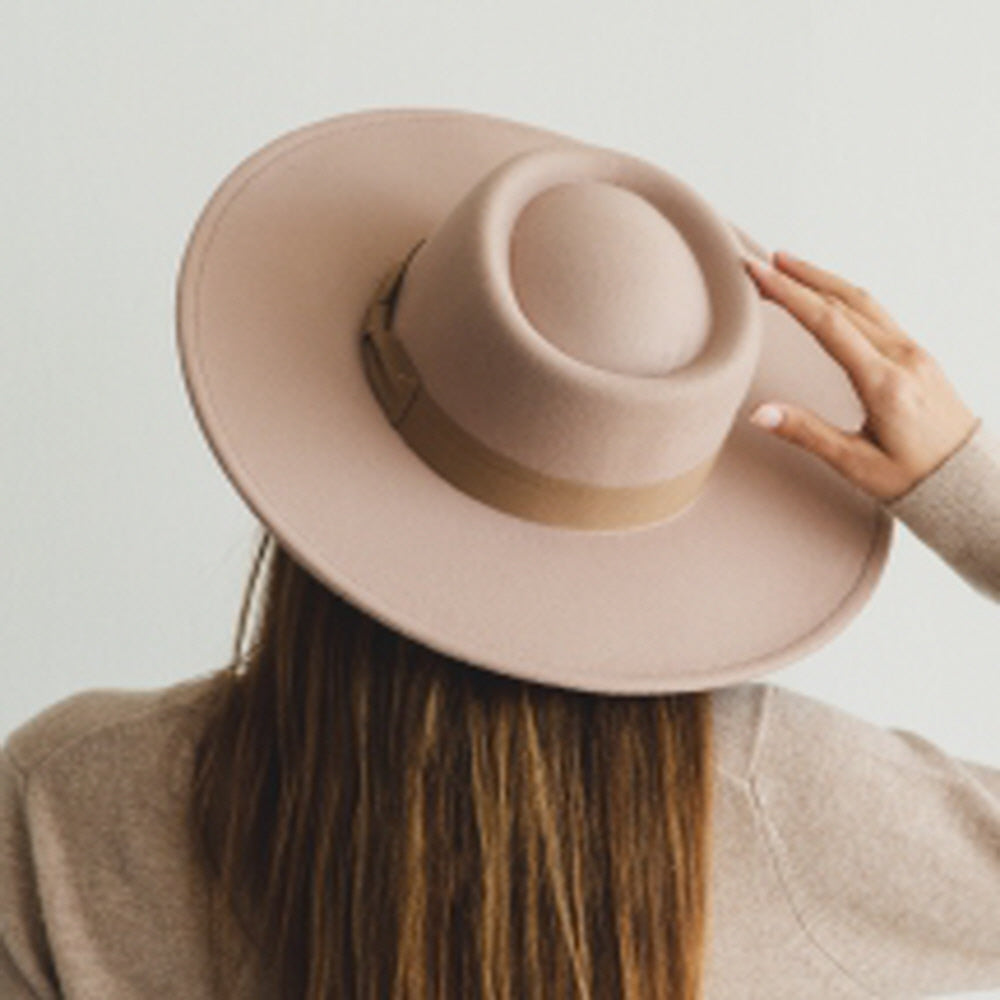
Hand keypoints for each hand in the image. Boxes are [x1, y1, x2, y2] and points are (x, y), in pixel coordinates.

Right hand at [742, 250, 980, 502]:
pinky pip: (877, 312)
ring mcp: (914, 352)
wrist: (968, 483)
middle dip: (798, 277)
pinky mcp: (918, 356)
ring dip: (822, 279)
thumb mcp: (856, 463)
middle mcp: (902, 357)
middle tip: (761, 262)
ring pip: (863, 301)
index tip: (758, 272)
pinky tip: (829, 294)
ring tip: (789, 265)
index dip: (788, 293)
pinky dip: (844, 295)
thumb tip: (760, 413)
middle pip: (843, 300)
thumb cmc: (916, 478)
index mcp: (884, 382)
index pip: (827, 323)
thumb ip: (807, 433)